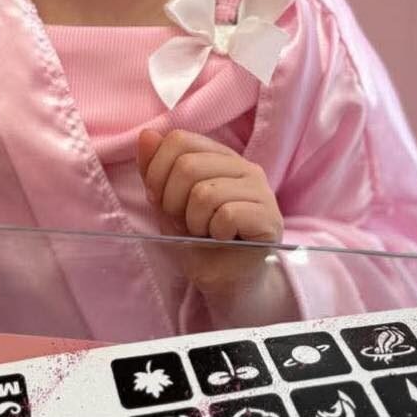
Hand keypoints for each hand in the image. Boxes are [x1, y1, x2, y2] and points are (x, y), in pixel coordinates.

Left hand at [138, 128, 283, 302]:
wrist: (226, 282)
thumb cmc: (198, 241)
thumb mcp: (167, 203)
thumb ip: (155, 169)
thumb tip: (147, 134)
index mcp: (219, 156)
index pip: (179, 139)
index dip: (157, 171)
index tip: (160, 199)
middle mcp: (244, 166)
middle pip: (187, 165)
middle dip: (173, 201)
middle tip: (185, 222)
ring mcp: (260, 190)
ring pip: (205, 192)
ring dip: (194, 221)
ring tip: (205, 232)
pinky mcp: (270, 217)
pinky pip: (227, 214)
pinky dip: (215, 233)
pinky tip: (224, 239)